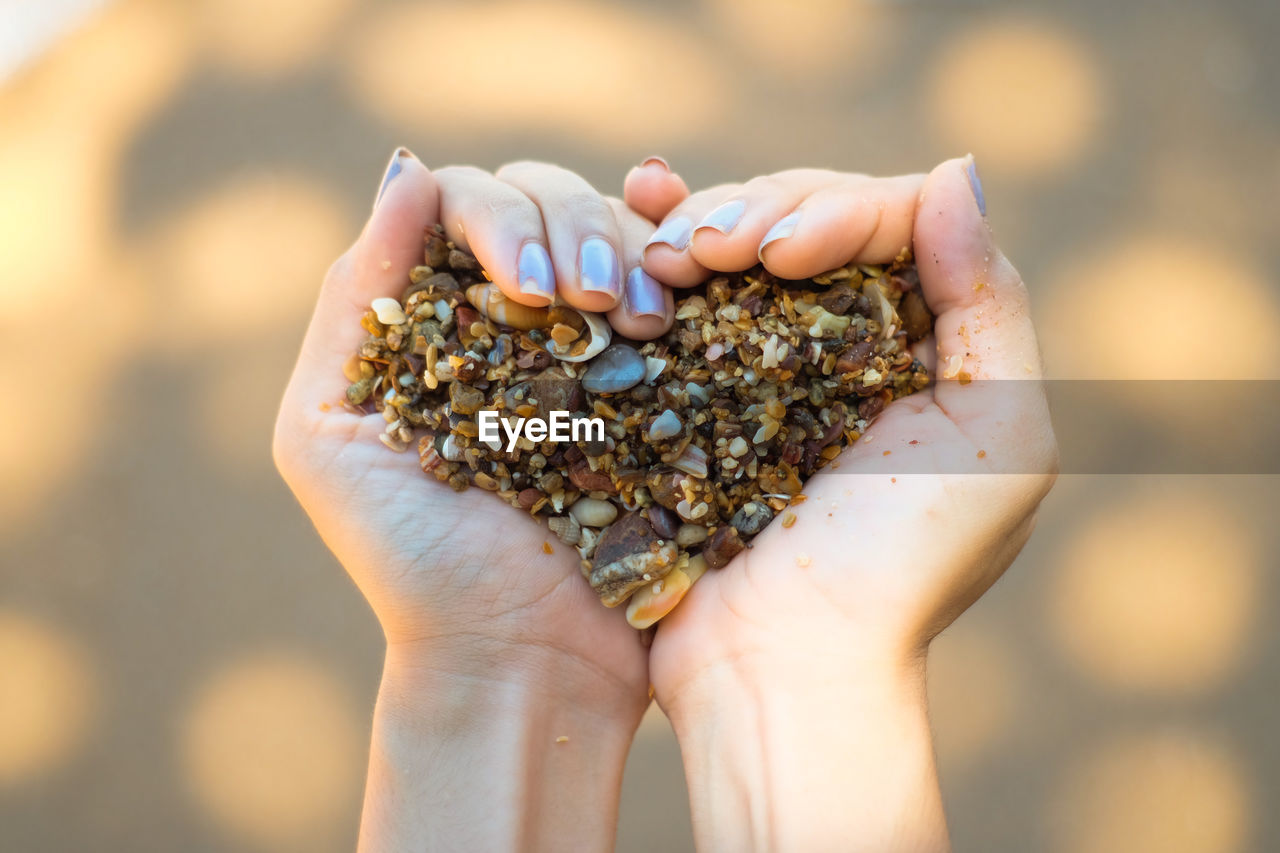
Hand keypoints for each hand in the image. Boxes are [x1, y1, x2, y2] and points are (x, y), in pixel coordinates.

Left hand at [272, 151, 680, 850]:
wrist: (524, 656)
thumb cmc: (412, 561)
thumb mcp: (330, 436)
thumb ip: (353, 305)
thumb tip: (406, 171)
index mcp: (436, 316)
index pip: (465, 204)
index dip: (498, 219)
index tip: (524, 291)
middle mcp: (514, 315)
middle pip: (545, 200)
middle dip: (570, 229)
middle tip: (585, 305)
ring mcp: (594, 341)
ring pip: (616, 230)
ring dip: (628, 249)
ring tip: (636, 317)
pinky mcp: (661, 375)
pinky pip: (679, 288)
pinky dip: (682, 264)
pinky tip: (680, 289)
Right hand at [630, 157, 1057, 850]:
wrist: (781, 666)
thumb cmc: (902, 565)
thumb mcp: (998, 435)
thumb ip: (992, 300)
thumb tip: (955, 168)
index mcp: (926, 341)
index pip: (886, 223)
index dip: (832, 212)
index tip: (780, 253)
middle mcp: (846, 340)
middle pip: (805, 220)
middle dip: (755, 214)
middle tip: (705, 247)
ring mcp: (762, 363)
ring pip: (735, 248)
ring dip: (697, 229)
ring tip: (664, 255)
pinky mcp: (693, 391)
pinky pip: (678, 298)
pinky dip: (653, 251)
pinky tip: (637, 226)